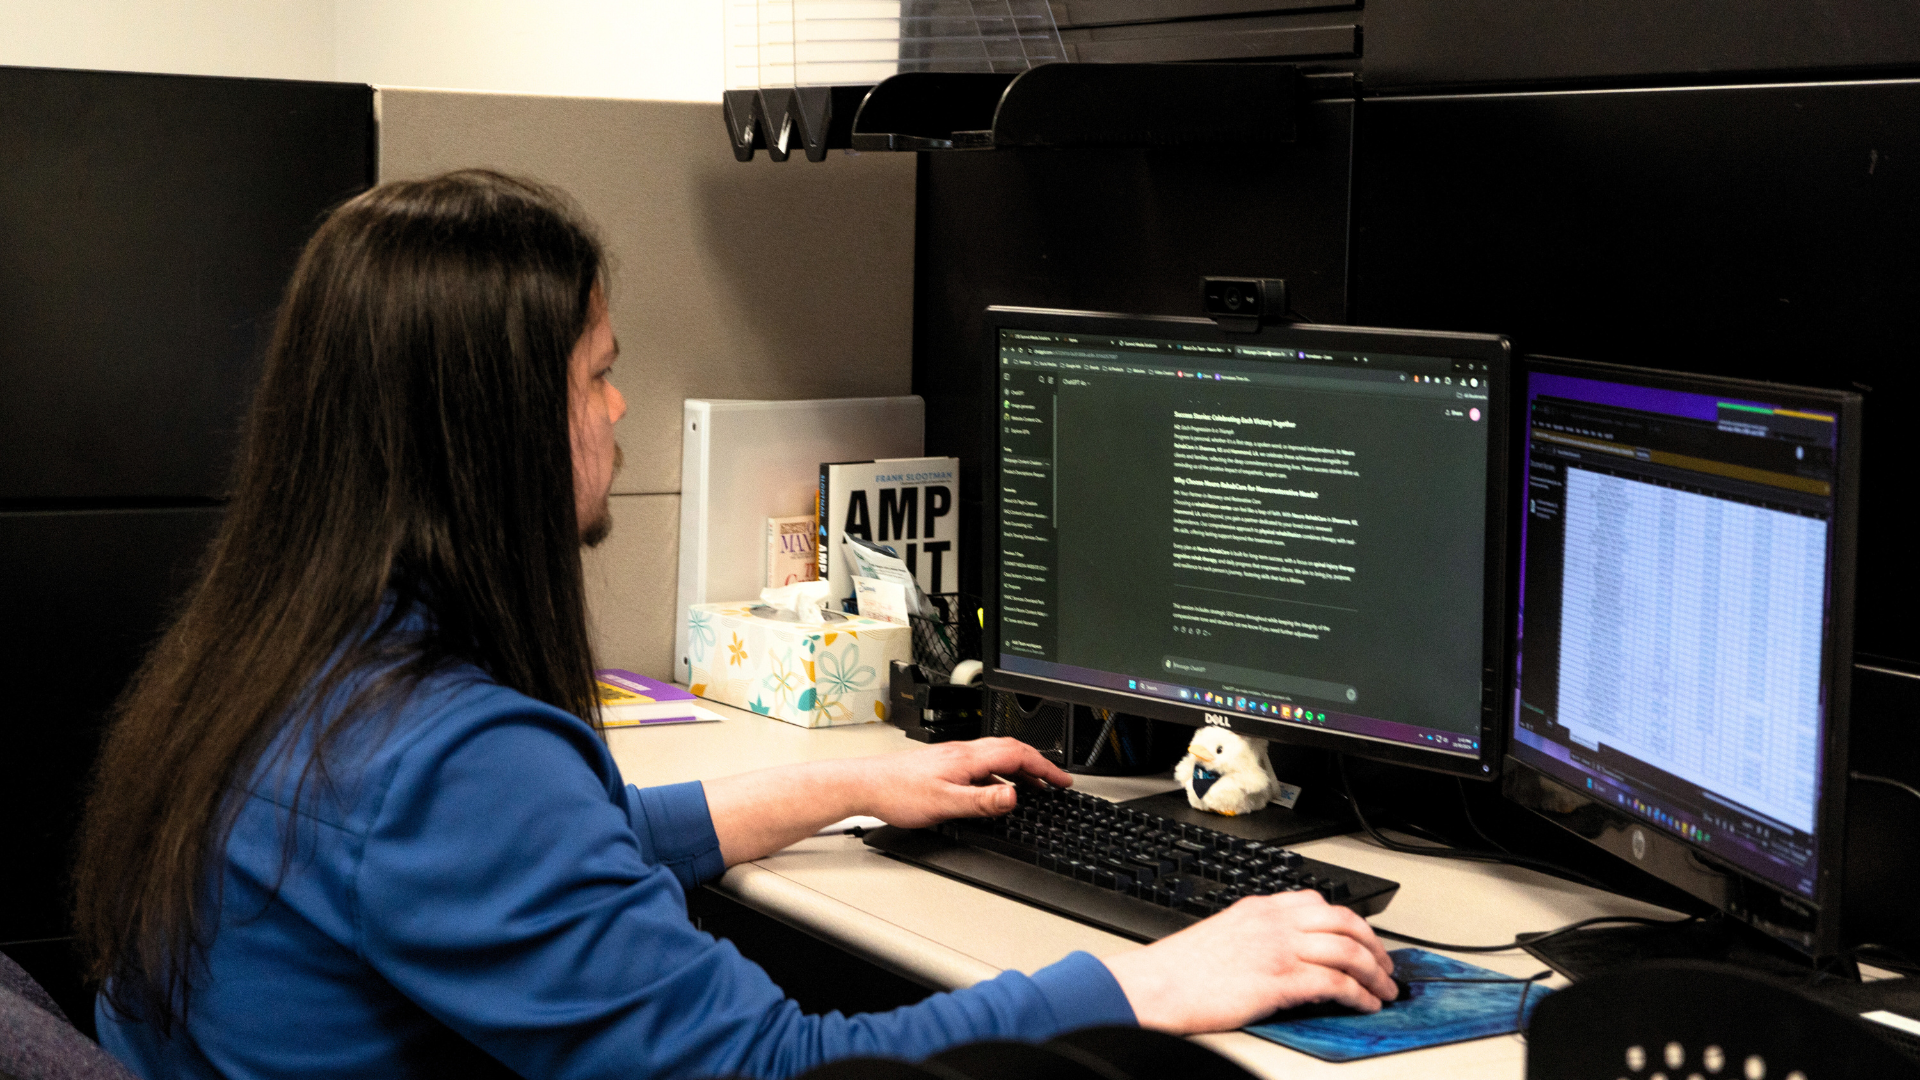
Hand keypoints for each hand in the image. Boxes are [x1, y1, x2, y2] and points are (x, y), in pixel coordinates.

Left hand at [857, 737, 1072, 828]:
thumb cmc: (898, 792)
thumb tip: (1014, 797)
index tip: (1062, 780)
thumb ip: (982, 802)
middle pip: (1011, 751)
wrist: (866, 785)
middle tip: (1056, 781)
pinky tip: (998, 791)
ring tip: (1036, 788)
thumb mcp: (945, 804)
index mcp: (968, 758)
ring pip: (997, 757)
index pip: (1017, 755)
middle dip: (1038, 765)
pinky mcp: (945, 766)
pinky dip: (1000, 776)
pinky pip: (983, 766)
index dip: (1044, 767)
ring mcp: (954, 758)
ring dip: (1021, 770)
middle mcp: (963, 753)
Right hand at [1101, 890, 1396, 1032]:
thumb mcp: (1224, 935)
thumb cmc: (1180, 969)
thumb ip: (1258, 934)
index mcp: (1260, 907)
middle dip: (1374, 946)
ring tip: (1385, 991)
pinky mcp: (1280, 981)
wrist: (1156, 986)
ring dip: (1375, 974)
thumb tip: (1284, 952)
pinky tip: (1365, 1005)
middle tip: (1386, 967)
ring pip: (1348, 951)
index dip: (1351, 923)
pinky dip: (1359, 995)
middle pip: (1344, 922)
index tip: (1362, 940)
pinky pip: (1336, 984)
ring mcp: (1279, 949)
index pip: (1319, 903)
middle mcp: (1275, 922)